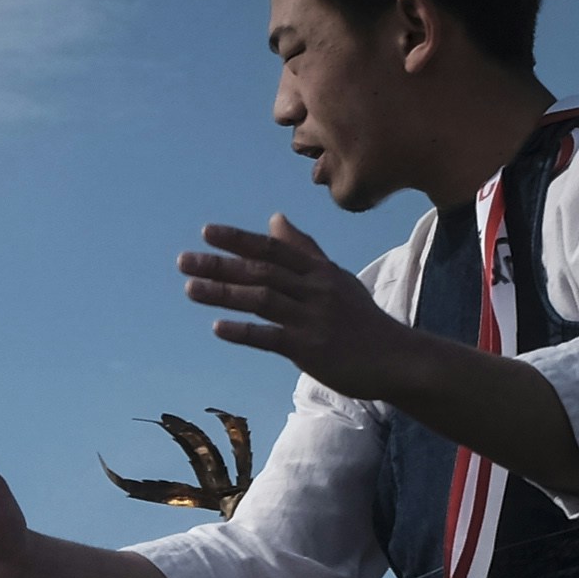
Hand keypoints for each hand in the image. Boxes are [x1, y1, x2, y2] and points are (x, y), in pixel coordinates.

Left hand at [182, 215, 421, 395]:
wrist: (395, 358)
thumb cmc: (360, 319)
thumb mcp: (335, 278)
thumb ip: (303, 249)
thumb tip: (275, 219)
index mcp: (318, 271)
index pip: (274, 249)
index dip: (239, 240)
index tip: (207, 232)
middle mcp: (315, 289)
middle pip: (262, 271)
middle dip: (221, 264)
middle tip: (183, 260)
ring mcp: (313, 318)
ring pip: (263, 300)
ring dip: (224, 293)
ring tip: (189, 288)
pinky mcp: (311, 349)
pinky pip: (272, 338)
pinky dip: (245, 332)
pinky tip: (218, 328)